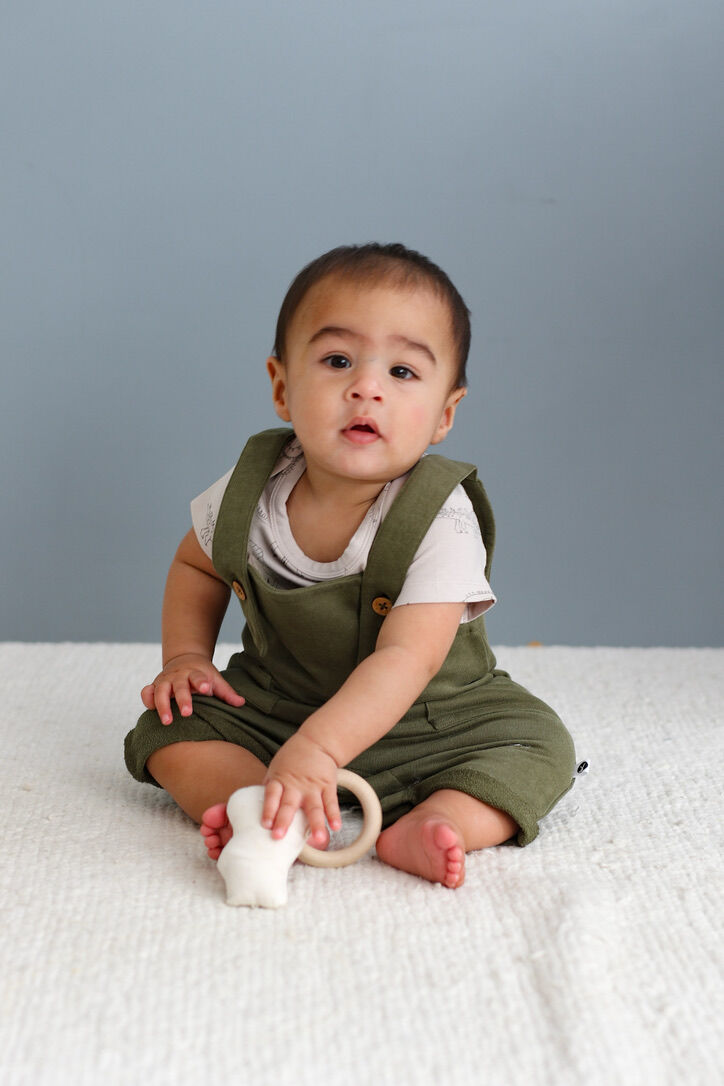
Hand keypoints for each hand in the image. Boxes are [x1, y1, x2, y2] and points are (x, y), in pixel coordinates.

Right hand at [140, 652, 244, 724]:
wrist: (185, 659)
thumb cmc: (203, 675)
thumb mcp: (216, 679)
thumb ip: (226, 692)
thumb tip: (241, 703)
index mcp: (195, 673)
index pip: (199, 677)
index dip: (202, 683)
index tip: (207, 689)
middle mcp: (178, 676)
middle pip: (179, 687)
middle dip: (182, 699)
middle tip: (187, 713)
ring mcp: (165, 681)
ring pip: (160, 691)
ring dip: (162, 706)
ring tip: (167, 722)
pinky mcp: (154, 686)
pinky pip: (147, 692)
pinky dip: (147, 700)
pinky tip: (151, 710)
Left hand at [262, 733, 341, 847]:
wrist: (316, 742)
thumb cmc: (291, 760)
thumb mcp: (275, 769)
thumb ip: (270, 789)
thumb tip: (256, 810)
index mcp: (280, 780)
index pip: (272, 795)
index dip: (268, 809)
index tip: (265, 824)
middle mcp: (296, 785)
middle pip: (289, 804)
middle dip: (284, 820)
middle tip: (278, 836)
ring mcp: (313, 787)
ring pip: (314, 807)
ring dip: (316, 824)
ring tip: (318, 839)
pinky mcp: (328, 786)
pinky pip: (331, 802)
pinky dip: (334, 815)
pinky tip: (336, 827)